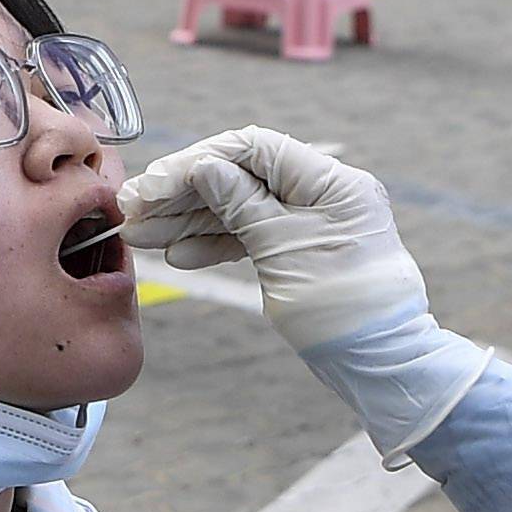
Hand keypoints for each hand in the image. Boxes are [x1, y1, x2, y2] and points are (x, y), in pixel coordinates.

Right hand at [120, 126, 421, 352]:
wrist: (377, 363)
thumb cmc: (343, 309)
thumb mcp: (282, 251)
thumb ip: (241, 205)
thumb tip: (204, 167)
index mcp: (331, 182)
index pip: (255, 149)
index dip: (198, 161)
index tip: (156, 184)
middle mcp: (323, 193)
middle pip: (241, 176)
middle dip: (185, 194)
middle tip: (134, 210)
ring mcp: (311, 221)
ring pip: (240, 208)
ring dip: (190, 220)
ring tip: (142, 236)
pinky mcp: (300, 249)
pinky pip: (251, 235)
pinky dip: (214, 244)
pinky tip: (180, 256)